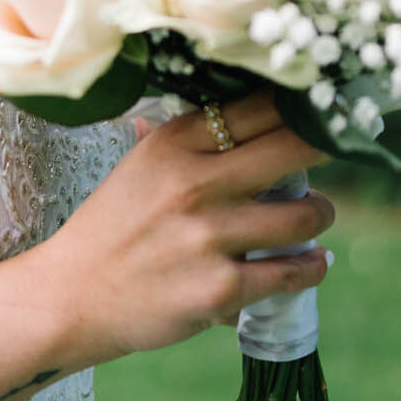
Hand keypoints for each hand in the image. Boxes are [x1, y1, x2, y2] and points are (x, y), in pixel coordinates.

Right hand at [35, 93, 334, 368]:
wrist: (70, 297)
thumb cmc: (112, 227)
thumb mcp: (141, 166)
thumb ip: (190, 138)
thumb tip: (248, 108)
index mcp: (174, 143)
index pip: (259, 106)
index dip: (300, 104)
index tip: (319, 107)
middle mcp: (194, 182)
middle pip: (295, 148)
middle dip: (324, 149)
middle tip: (329, 153)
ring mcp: (208, 237)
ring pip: (306, 216)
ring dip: (320, 214)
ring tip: (315, 215)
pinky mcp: (220, 290)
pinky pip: (293, 273)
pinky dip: (312, 267)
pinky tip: (313, 262)